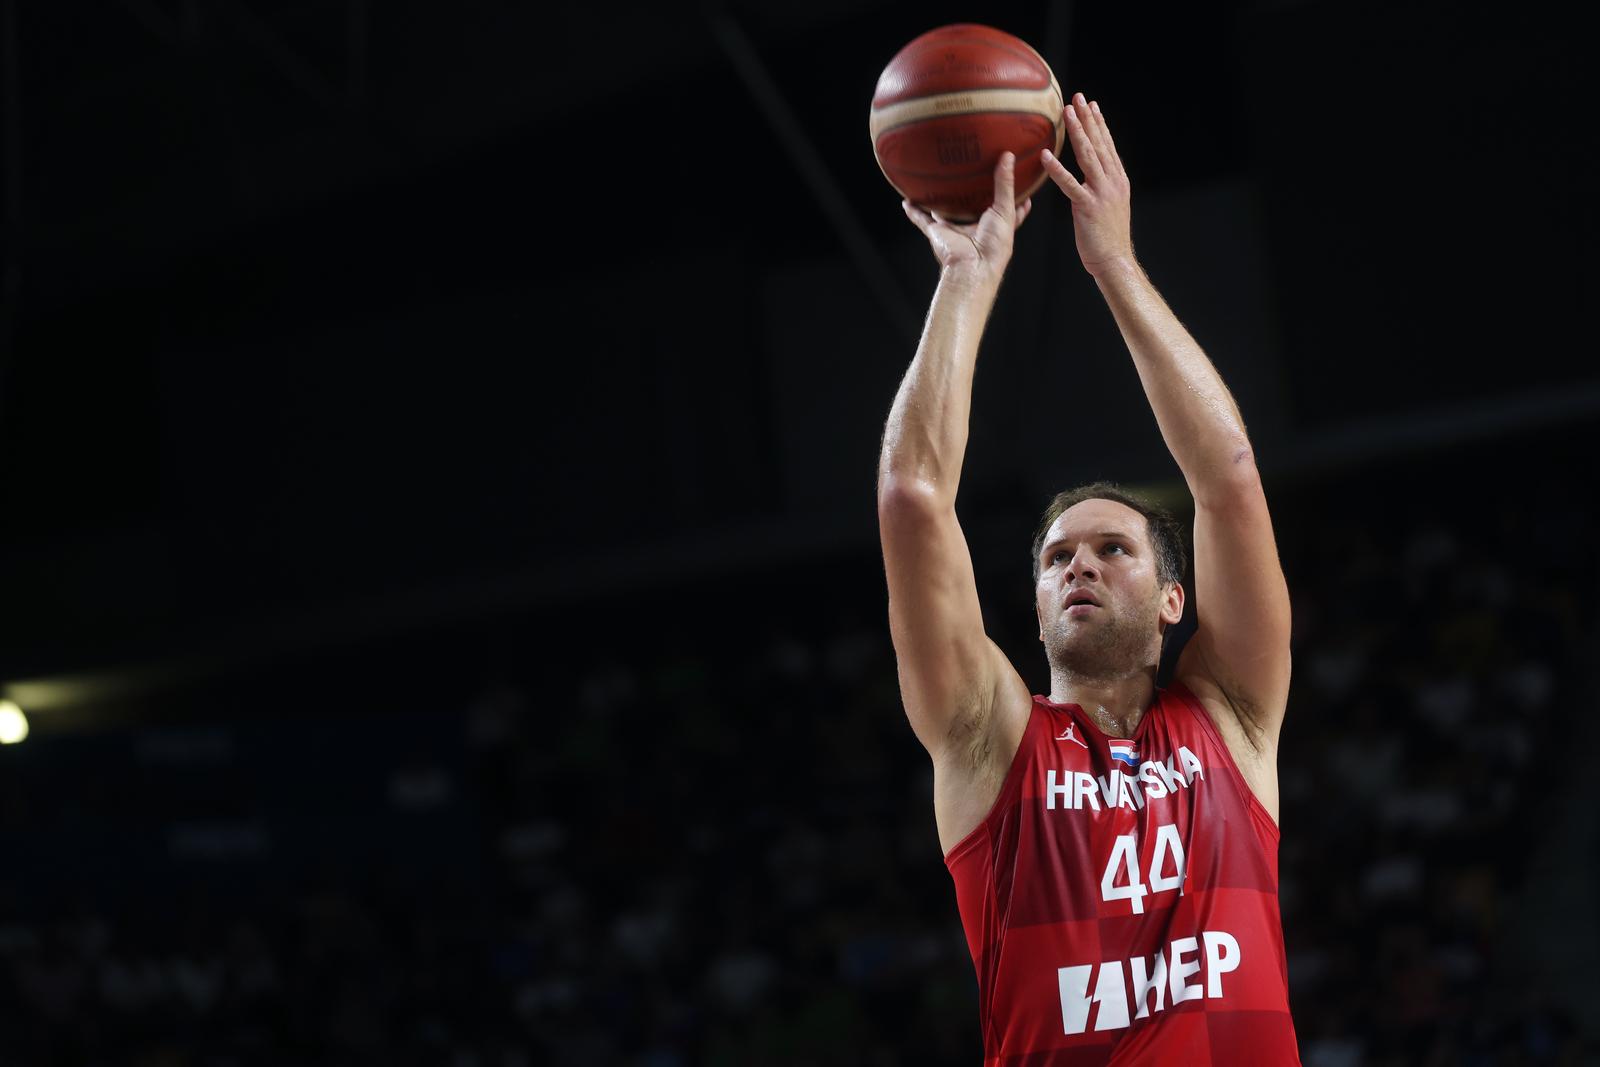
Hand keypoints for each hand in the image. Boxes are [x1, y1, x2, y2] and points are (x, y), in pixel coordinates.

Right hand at [902, 152, 1032, 284]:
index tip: (1012, 178)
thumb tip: (1007, 157)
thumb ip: (1005, 184)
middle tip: (970, 173)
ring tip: (938, 184)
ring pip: (945, 212)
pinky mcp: (937, 233)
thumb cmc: (994, 245)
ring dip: (941, 202)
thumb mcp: (1006, 210)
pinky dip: (914, 211)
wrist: (972, 266)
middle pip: (971, 208)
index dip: (1008, 195)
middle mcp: (973, 228)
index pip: (1003, 209)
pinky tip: (907, 201)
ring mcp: (954, 230)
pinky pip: (921, 219)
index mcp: (993, 226)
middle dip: (971, 195)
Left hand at [1042, 93, 1133, 275]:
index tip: (1091, 104)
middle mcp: (1112, 181)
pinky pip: (1070, 185)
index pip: (1108, 145)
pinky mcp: (1088, 207)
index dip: (1099, 124)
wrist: (1115, 260)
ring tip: (1067, 114)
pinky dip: (1057, 169)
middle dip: (1088, 119)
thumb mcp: (1109, 205)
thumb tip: (1094, 175)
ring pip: (1088, 157)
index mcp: (1118, 180)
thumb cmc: (1107, 237)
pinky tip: (1046, 156)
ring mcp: (1102, 193)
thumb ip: (1102, 187)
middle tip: (1078, 97)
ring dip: (1077, 133)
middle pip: (1099, 144)